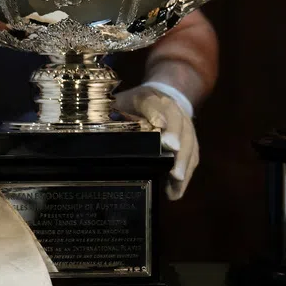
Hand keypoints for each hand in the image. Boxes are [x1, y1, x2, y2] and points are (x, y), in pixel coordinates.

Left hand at [113, 83, 198, 199]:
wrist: (161, 94)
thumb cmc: (131, 105)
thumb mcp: (116, 105)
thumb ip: (107, 118)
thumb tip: (92, 141)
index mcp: (148, 97)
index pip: (153, 104)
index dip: (158, 118)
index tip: (163, 140)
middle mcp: (171, 107)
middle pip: (178, 124)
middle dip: (177, 147)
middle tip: (174, 170)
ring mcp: (184, 122)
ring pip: (190, 140)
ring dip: (184, 162)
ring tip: (176, 182)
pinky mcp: (191, 136)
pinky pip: (193, 153)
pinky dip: (186, 171)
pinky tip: (176, 191)